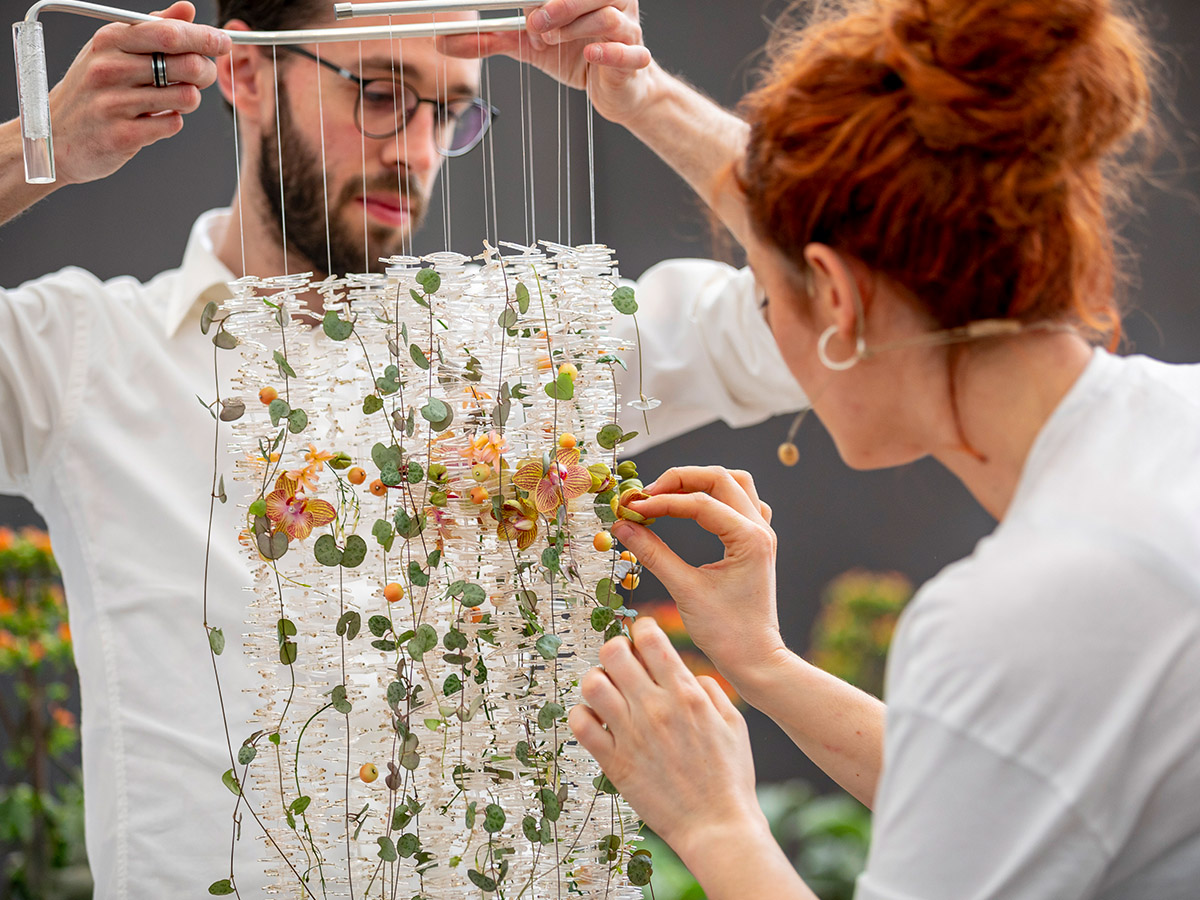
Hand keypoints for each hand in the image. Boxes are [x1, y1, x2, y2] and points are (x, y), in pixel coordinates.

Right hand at [47, 2, 230, 185]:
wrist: (55, 136)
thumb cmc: (91, 90)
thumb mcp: (112, 50)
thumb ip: (152, 28)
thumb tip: (187, 9)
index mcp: (110, 40)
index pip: (169, 33)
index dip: (205, 38)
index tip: (224, 42)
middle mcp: (110, 68)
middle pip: (187, 66)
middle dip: (205, 72)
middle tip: (201, 77)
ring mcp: (115, 103)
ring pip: (186, 98)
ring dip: (188, 101)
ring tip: (170, 101)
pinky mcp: (123, 135)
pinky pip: (173, 125)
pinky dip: (172, 123)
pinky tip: (153, 120)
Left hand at [438, 1, 655, 125]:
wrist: (613, 90)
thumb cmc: (576, 57)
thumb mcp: (527, 46)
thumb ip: (490, 40)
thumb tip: (445, 43)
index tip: (526, 9)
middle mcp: (609, 1)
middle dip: (559, 4)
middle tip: (533, 22)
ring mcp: (626, 28)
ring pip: (607, 16)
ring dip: (575, 26)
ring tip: (551, 40)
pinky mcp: (635, 58)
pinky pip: (629, 49)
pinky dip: (610, 50)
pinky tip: (591, 54)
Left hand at [568, 618, 768, 855]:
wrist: (717, 826)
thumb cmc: (730, 777)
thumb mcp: (734, 724)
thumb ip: (710, 689)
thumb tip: (686, 673)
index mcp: (686, 694)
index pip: (650, 637)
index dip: (642, 629)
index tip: (642, 637)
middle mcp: (655, 708)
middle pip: (613, 652)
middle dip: (616, 649)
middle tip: (622, 663)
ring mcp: (631, 734)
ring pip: (592, 684)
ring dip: (597, 680)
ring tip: (608, 692)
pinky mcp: (614, 762)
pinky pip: (580, 724)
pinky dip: (582, 715)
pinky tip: (597, 720)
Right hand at [612, 466, 785, 684]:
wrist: (755, 658)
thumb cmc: (726, 633)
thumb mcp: (684, 590)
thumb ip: (653, 554)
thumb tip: (622, 526)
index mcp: (749, 539)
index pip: (700, 502)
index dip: (662, 501)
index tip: (632, 508)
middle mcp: (760, 529)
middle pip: (721, 478)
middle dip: (680, 480)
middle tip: (647, 496)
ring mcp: (762, 534)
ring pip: (735, 483)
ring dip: (701, 482)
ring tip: (668, 495)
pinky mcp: (756, 543)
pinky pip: (741, 503)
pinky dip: (717, 497)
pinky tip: (696, 509)